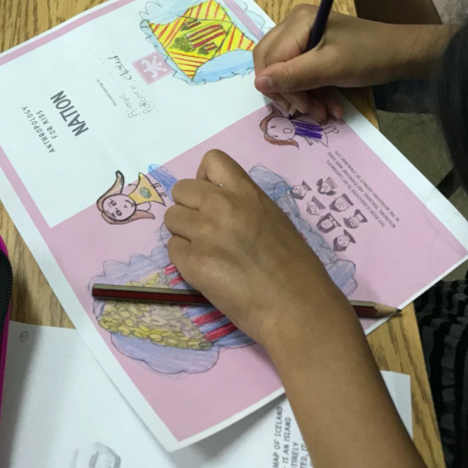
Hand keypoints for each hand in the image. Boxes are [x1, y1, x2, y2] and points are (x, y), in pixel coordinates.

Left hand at [165, 150, 344, 349]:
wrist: (296, 307)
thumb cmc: (296, 267)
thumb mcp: (273, 218)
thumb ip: (244, 205)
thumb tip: (219, 206)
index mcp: (247, 192)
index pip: (212, 160)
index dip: (205, 178)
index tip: (212, 197)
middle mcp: (222, 206)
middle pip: (180, 190)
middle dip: (188, 207)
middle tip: (204, 229)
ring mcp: (205, 234)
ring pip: (172, 219)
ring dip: (184, 233)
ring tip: (206, 251)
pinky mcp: (193, 263)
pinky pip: (173, 249)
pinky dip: (184, 259)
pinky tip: (206, 271)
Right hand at [255, 7, 452, 120]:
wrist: (403, 54)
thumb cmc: (369, 56)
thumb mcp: (331, 68)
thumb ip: (293, 76)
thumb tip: (258, 84)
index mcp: (297, 21)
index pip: (270, 60)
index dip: (281, 88)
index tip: (303, 108)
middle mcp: (295, 24)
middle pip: (272, 64)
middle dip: (290, 93)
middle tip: (311, 113)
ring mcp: (304, 35)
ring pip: (286, 72)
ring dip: (304, 96)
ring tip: (326, 114)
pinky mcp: (314, 49)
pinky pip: (301, 73)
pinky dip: (313, 92)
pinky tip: (330, 106)